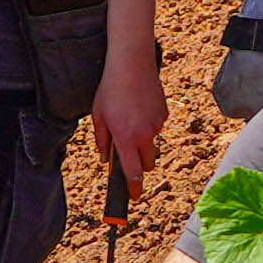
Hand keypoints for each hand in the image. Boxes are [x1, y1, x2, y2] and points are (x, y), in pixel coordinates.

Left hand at [90, 41, 163, 197]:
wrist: (132, 65)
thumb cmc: (111, 90)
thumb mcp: (99, 117)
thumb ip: (102, 141)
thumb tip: (105, 158)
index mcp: (126, 139)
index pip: (132, 173)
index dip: (133, 189)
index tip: (133, 198)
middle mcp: (145, 135)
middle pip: (147, 164)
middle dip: (139, 166)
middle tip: (127, 156)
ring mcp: (157, 125)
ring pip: (151, 144)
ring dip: (142, 142)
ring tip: (129, 119)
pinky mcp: (164, 114)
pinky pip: (156, 127)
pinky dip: (148, 124)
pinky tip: (138, 108)